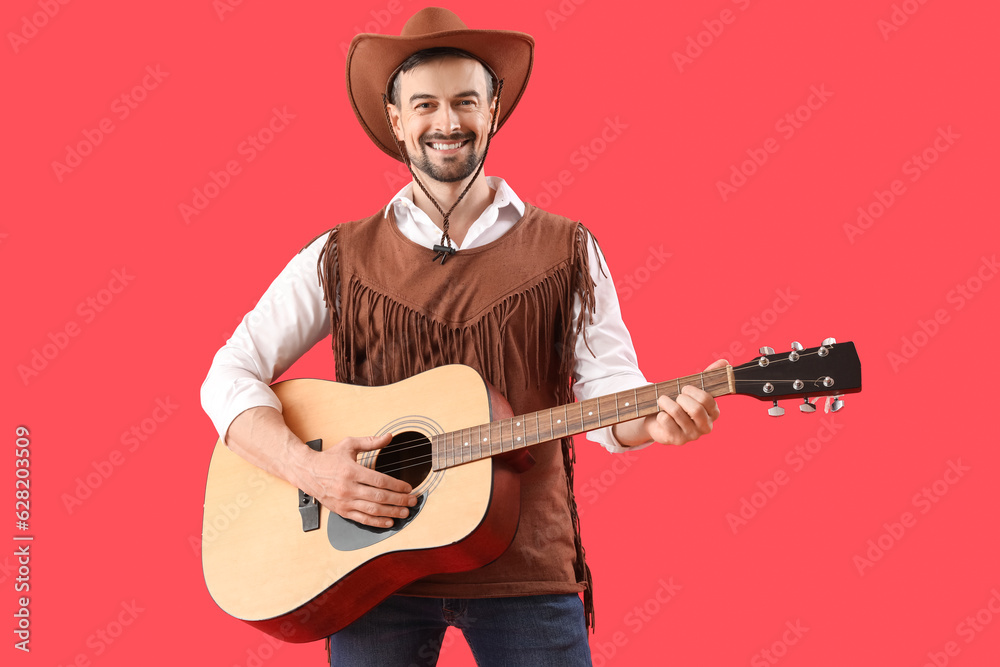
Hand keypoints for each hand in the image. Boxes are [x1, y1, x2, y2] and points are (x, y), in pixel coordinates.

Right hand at [295, 433, 417, 527]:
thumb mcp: (349, 445)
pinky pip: (362, 519)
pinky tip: (389, 521)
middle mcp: (348, 488)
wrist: (307, 472)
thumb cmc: (328, 458)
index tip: (408, 487)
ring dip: (391, 512)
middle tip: (412, 501)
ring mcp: (345, 501)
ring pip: (373, 510)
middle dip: (399, 500)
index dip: (397, 486)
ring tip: (405, 512)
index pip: (380, 481)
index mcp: (352, 471)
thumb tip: (389, 437)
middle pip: (379, 496)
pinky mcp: (342, 511)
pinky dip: (377, 522)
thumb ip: (370, 442)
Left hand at [644, 359, 725, 445]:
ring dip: (666, 402)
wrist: (660, 420)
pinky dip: (660, 414)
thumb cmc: (680, 403)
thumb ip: (708, 376)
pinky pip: (666, 421)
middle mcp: (706, 427)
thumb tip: (724, 361)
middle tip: (676, 396)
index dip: (693, 391)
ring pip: (677, 413)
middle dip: (681, 398)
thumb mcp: (693, 389)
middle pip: (695, 409)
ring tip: (662, 400)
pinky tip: (661, 415)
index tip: (685, 388)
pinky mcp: (677, 440)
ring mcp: (692, 435)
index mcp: (713, 413)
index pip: (707, 400)